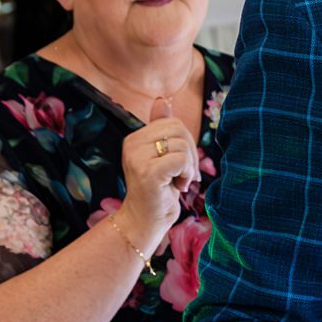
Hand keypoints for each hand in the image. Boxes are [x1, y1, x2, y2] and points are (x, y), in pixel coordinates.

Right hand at [118, 98, 194, 246]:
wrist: (145, 221)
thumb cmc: (158, 190)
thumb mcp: (162, 156)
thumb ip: (162, 130)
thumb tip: (162, 100)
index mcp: (134, 138)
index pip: (172, 122)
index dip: (186, 142)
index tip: (182, 164)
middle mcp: (131, 144)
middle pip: (179, 129)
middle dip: (190, 152)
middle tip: (185, 173)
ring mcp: (137, 158)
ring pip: (181, 144)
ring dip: (189, 166)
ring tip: (179, 181)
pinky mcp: (147, 172)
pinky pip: (181, 159)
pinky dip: (187, 173)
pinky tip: (179, 186)